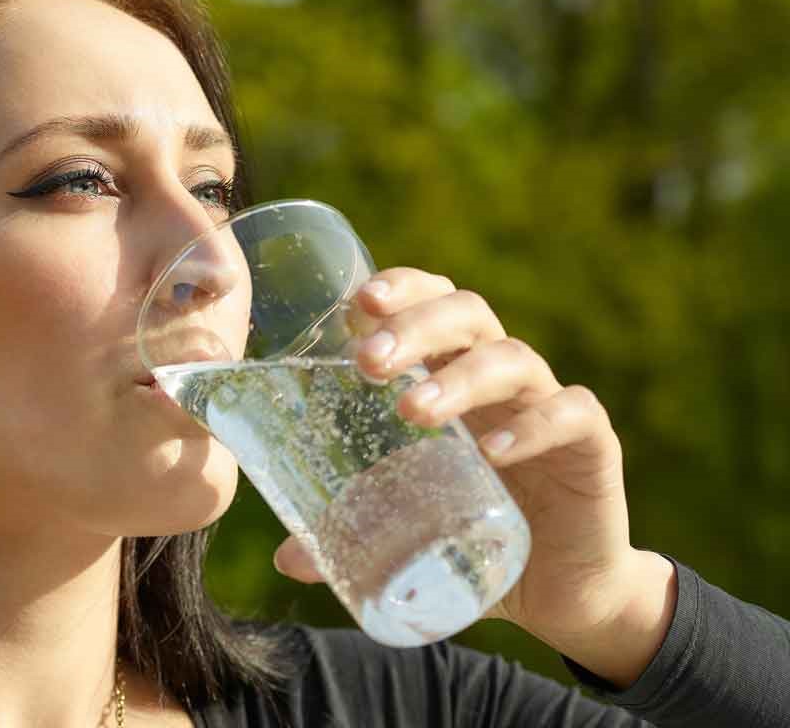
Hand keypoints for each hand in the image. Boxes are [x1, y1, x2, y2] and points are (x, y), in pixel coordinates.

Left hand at [273, 268, 672, 679]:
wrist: (561, 590)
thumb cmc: (473, 537)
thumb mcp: (406, 529)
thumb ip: (351, 533)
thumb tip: (287, 558)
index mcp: (451, 375)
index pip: (429, 302)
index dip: (398, 290)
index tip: (354, 306)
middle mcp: (499, 379)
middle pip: (465, 314)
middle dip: (414, 326)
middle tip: (368, 363)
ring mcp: (546, 405)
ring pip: (511, 359)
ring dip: (459, 377)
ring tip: (412, 410)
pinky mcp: (591, 446)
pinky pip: (572, 414)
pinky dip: (533, 425)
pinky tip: (493, 450)